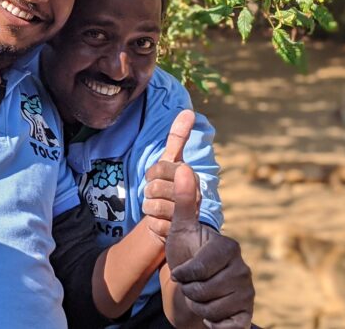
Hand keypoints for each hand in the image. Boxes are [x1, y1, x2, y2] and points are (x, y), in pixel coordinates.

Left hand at [143, 110, 199, 242]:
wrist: (175, 221)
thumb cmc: (170, 187)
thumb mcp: (171, 161)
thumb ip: (178, 137)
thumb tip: (189, 111)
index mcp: (190, 174)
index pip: (157, 169)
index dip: (151, 174)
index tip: (157, 178)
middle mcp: (195, 193)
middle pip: (153, 188)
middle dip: (149, 192)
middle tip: (158, 195)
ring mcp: (190, 214)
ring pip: (152, 206)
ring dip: (150, 208)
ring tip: (160, 208)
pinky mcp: (182, 233)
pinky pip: (155, 224)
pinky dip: (154, 224)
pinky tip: (162, 223)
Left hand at [166, 165, 254, 327]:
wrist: (191, 288)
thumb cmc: (186, 256)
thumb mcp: (180, 229)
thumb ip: (182, 200)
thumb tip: (183, 166)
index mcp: (229, 248)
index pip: (202, 267)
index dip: (186, 273)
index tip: (181, 272)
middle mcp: (243, 269)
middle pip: (205, 290)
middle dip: (190, 291)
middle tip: (191, 284)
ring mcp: (247, 292)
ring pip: (211, 308)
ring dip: (197, 306)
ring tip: (199, 295)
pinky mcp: (246, 314)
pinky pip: (224, 325)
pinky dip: (211, 322)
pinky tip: (211, 312)